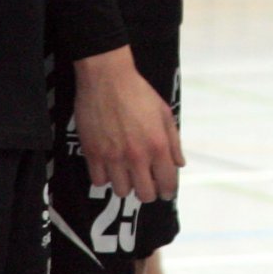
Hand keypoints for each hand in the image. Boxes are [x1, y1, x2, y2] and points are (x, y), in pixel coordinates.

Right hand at [73, 46, 183, 203]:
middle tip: (145, 182)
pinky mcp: (92, 154)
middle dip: (148, 191)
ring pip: (121, 191)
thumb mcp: (164, 113)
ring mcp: (113, 157)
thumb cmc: (138, 92)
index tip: (165, 191)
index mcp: (158, 146)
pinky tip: (109, 165)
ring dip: (125, 184)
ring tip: (125, 171)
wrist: (106, 78)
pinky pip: (99, 181)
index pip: (167, 183)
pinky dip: (105, 177)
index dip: (168, 191)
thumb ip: (174, 142)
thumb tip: (179, 164)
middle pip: (145, 195)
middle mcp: (137, 156)